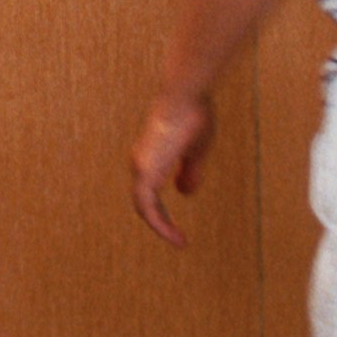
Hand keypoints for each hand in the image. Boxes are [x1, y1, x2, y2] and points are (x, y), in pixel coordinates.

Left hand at [129, 88, 215, 246]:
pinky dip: (158, 223)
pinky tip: (172, 234)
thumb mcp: (195, 150)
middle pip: (145, 202)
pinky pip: (146, 206)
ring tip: (179, 241)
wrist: (186, 95)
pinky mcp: (145, 170)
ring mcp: (140, 166)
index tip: (179, 228)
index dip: (163, 211)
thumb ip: (189, 171)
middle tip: (179, 240)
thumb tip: (183, 193)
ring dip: (161, 226)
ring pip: (144, 207)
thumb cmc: (193, 115)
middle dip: (162, 222)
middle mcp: (141, 162)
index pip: (150, 192)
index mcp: (151, 156)